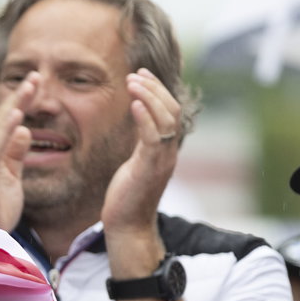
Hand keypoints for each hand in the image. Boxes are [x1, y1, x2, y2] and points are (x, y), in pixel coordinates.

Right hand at [0, 73, 34, 229]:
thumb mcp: (12, 177)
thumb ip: (16, 154)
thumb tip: (26, 131)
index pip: (6, 121)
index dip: (21, 101)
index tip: (37, 83)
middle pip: (2, 118)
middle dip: (20, 96)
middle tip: (37, 75)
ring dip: (14, 105)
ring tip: (30, 87)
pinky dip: (5, 130)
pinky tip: (16, 115)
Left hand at [100, 68, 179, 239]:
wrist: (128, 226)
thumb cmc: (127, 196)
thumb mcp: (135, 162)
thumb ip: (141, 142)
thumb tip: (139, 123)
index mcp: (165, 149)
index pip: (170, 111)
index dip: (158, 90)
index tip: (141, 74)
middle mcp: (169, 152)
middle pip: (172, 110)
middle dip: (154, 88)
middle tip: (136, 74)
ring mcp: (162, 160)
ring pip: (166, 120)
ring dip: (150, 97)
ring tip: (132, 82)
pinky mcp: (150, 169)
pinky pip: (153, 138)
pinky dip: (145, 119)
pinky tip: (135, 104)